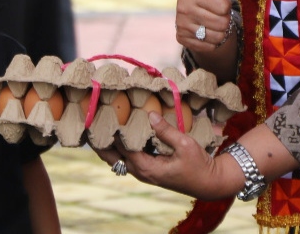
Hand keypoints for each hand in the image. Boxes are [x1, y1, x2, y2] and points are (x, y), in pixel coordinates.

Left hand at [93, 112, 241, 199]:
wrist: (210, 183)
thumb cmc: (199, 165)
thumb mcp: (185, 145)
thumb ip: (166, 131)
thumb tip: (150, 115)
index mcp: (148, 168)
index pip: (121, 149)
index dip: (110, 134)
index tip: (101, 117)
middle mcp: (142, 172)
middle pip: (113, 158)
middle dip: (100, 144)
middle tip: (89, 126)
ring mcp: (145, 173)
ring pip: (119, 160)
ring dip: (109, 146)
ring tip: (98, 129)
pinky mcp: (150, 170)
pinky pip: (129, 159)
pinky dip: (120, 149)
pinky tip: (119, 135)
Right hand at [176, 0, 232, 52]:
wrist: (197, 13)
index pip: (223, 7)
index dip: (225, 5)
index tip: (218, 1)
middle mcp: (182, 7)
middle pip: (221, 22)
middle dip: (224, 19)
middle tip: (216, 13)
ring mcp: (180, 24)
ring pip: (216, 36)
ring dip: (219, 31)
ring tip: (211, 22)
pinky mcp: (181, 38)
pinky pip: (208, 46)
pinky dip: (211, 42)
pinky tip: (205, 32)